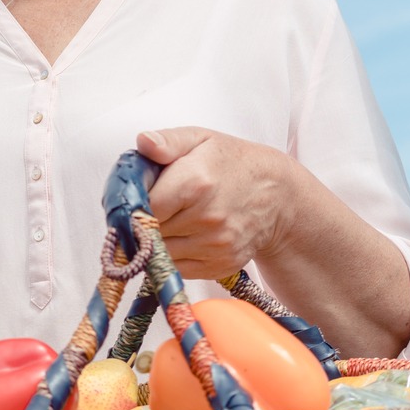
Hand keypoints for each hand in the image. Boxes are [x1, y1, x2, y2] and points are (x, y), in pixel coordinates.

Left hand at [136, 127, 308, 279]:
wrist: (277, 196)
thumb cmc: (232, 163)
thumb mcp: (200, 139)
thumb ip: (167, 141)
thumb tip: (143, 142)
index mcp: (195, 183)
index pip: (142, 207)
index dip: (132, 204)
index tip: (133, 199)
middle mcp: (206, 219)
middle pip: (148, 233)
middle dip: (142, 223)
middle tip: (152, 208)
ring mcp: (215, 246)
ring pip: (160, 254)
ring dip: (157, 241)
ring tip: (170, 220)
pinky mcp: (219, 266)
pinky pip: (177, 270)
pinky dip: (172, 256)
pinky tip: (183, 236)